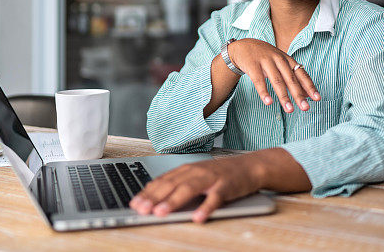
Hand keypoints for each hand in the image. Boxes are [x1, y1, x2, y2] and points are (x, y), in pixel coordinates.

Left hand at [129, 156, 259, 222]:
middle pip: (171, 185)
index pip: (162, 181)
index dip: (147, 192)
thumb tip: (154, 198)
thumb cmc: (220, 174)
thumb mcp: (196, 176)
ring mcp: (211, 178)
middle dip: (154, 198)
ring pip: (189, 189)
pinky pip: (215, 199)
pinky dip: (206, 207)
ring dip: (173, 201)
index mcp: (186, 170)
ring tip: (160, 213)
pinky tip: (197, 217)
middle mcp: (196, 172)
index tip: (134, 203)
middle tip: (140, 209)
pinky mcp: (226, 187)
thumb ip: (177, 185)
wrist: (249, 166)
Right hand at [229, 38, 319, 111]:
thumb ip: (291, 77)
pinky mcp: (253, 66)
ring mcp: (266, 61)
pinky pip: (259, 81)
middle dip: (298, 94)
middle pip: (290, 79)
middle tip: (305, 108)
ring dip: (284, 96)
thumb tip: (305, 95)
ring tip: (289, 110)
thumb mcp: (280, 63)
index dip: (309, 86)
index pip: (301, 74)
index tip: (317, 98)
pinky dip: (264, 92)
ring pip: (277, 81)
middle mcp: (278, 59)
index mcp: (287, 59)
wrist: (243, 46)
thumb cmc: (265, 57)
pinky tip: (268, 102)